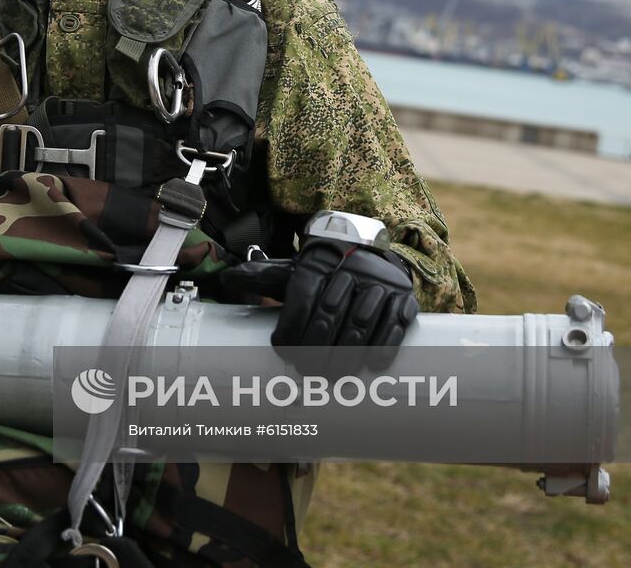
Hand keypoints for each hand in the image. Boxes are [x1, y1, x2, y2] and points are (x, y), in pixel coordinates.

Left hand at [222, 239, 418, 369]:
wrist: (369, 253)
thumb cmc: (324, 273)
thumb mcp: (293, 270)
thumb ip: (263, 276)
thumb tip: (227, 278)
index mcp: (319, 263)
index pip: (302, 295)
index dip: (291, 327)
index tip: (283, 352)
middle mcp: (350, 269)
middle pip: (331, 311)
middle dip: (317, 346)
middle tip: (307, 373)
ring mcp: (380, 283)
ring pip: (362, 320)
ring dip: (348, 354)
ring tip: (334, 377)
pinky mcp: (404, 297)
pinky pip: (395, 323)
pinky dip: (383, 346)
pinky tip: (372, 366)